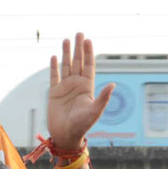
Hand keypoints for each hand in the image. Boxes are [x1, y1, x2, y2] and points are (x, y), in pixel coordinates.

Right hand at [47, 32, 114, 151]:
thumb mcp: (95, 111)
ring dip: (67, 53)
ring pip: (66, 66)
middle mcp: (77, 85)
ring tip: (66, 40)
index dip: (88, 53)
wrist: (66, 136)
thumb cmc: (82, 126)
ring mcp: (65, 88)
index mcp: (87, 88)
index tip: (87, 40)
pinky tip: (54, 57)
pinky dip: (54, 67)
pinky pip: (54, 77)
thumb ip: (103, 97)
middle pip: (78, 62)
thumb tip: (113, 84)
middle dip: (79, 48)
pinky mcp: (54, 93)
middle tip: (79, 33)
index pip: (88, 66)